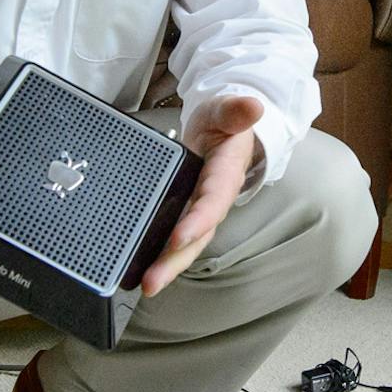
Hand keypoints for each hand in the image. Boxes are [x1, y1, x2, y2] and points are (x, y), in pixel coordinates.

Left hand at [141, 94, 263, 297]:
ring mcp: (198, 209)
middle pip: (197, 236)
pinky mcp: (184, 212)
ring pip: (184, 244)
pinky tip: (139, 270)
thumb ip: (235, 110)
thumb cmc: (223, 121)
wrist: (222, 128)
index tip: (179, 236)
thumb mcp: (226, 110)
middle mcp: (213, 199)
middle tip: (153, 282)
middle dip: (175, 260)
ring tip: (145, 285)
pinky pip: (172, 237)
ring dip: (166, 266)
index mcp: (225, 174)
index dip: (198, 221)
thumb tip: (253, 106)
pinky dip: (158, 255)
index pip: (213, 201)